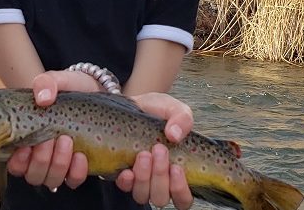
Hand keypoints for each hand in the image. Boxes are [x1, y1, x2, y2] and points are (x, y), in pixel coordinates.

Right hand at [7, 70, 98, 190]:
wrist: (98, 92)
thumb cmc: (72, 88)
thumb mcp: (58, 80)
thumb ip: (45, 83)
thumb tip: (43, 98)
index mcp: (28, 138)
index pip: (15, 163)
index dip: (18, 161)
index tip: (26, 147)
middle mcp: (42, 156)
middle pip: (33, 175)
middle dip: (40, 160)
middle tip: (51, 138)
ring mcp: (61, 163)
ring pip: (52, 180)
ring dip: (58, 164)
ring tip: (67, 141)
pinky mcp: (80, 167)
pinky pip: (74, 181)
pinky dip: (76, 172)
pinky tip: (81, 155)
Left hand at [115, 93, 193, 208]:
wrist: (132, 103)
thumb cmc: (156, 111)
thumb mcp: (173, 108)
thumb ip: (182, 119)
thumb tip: (175, 135)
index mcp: (176, 171)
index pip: (183, 198)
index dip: (181, 190)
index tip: (176, 167)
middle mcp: (158, 180)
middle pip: (161, 197)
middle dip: (160, 176)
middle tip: (158, 150)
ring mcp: (138, 179)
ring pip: (142, 195)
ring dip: (144, 178)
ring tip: (143, 154)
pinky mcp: (121, 173)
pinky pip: (123, 187)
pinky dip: (126, 181)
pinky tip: (127, 169)